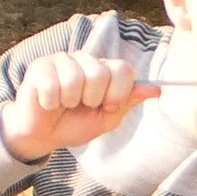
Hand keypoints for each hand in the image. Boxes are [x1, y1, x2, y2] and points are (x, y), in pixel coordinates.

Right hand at [0, 50, 157, 160]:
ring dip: (69, 101)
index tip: (107, 107)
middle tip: (80, 106)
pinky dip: (50, 102)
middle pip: (100, 73)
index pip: (123, 69)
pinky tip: (47, 102)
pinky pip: (51, 84)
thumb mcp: (106, 119)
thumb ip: (127, 102)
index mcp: (105, 70)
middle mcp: (85, 60)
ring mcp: (62, 60)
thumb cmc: (74, 125)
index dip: (118, 94)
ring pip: (75, 77)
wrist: (43, 135)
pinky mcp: (40, 66)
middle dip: (92, 99)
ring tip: (63, 104)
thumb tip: (156, 90)